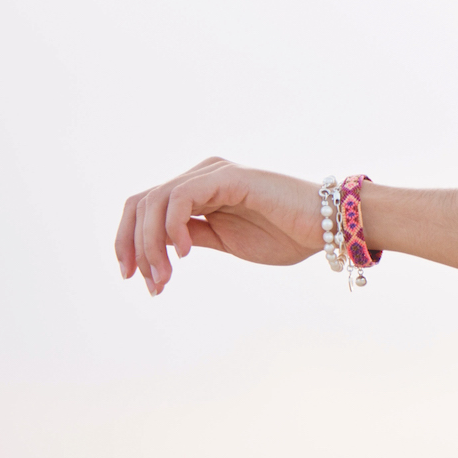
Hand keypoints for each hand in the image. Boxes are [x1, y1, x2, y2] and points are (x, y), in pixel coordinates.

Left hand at [115, 158, 324, 294]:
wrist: (328, 227)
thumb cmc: (286, 235)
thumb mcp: (225, 241)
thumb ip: (192, 237)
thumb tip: (154, 250)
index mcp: (198, 191)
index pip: (144, 209)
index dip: (129, 243)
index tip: (133, 279)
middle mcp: (200, 175)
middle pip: (140, 203)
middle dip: (133, 247)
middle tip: (149, 284)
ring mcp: (212, 173)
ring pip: (154, 202)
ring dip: (151, 245)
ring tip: (165, 277)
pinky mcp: (227, 176)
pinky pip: (180, 197)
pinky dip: (173, 227)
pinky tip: (187, 253)